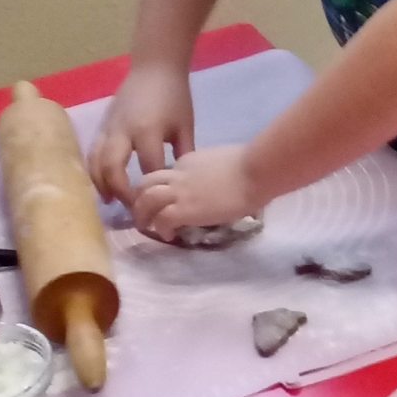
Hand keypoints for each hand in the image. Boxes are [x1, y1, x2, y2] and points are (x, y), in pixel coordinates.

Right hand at [89, 63, 194, 205]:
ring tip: (112, 201)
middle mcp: (123, 131)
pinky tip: (104, 184)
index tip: (158, 206)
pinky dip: (95, 171)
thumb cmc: (175, 95)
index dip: (152, 190)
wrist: (154, 66)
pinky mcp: (102, 125)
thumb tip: (182, 185)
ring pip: (95, 162)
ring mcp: (108, 127)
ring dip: (102, 184)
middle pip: (111, 169)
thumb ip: (184, 155)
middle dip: (120, 192)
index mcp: (148, 131)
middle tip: (132, 209)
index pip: (148, 169)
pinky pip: (92, 152)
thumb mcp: (185, 126)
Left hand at [131, 144, 259, 239]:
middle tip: (146, 215)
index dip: (162, 189)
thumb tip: (220, 184)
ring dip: (143, 215)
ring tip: (149, 228)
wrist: (256, 170)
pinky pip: (162, 219)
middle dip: (140, 199)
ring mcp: (180, 191)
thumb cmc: (252, 165)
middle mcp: (178, 174)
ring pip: (145, 200)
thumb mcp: (224, 163)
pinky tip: (169, 235)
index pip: (165, 175)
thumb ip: (214, 172)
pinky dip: (161, 228)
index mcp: (189, 161)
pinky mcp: (185, 209)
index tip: (168, 202)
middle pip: (145, 183)